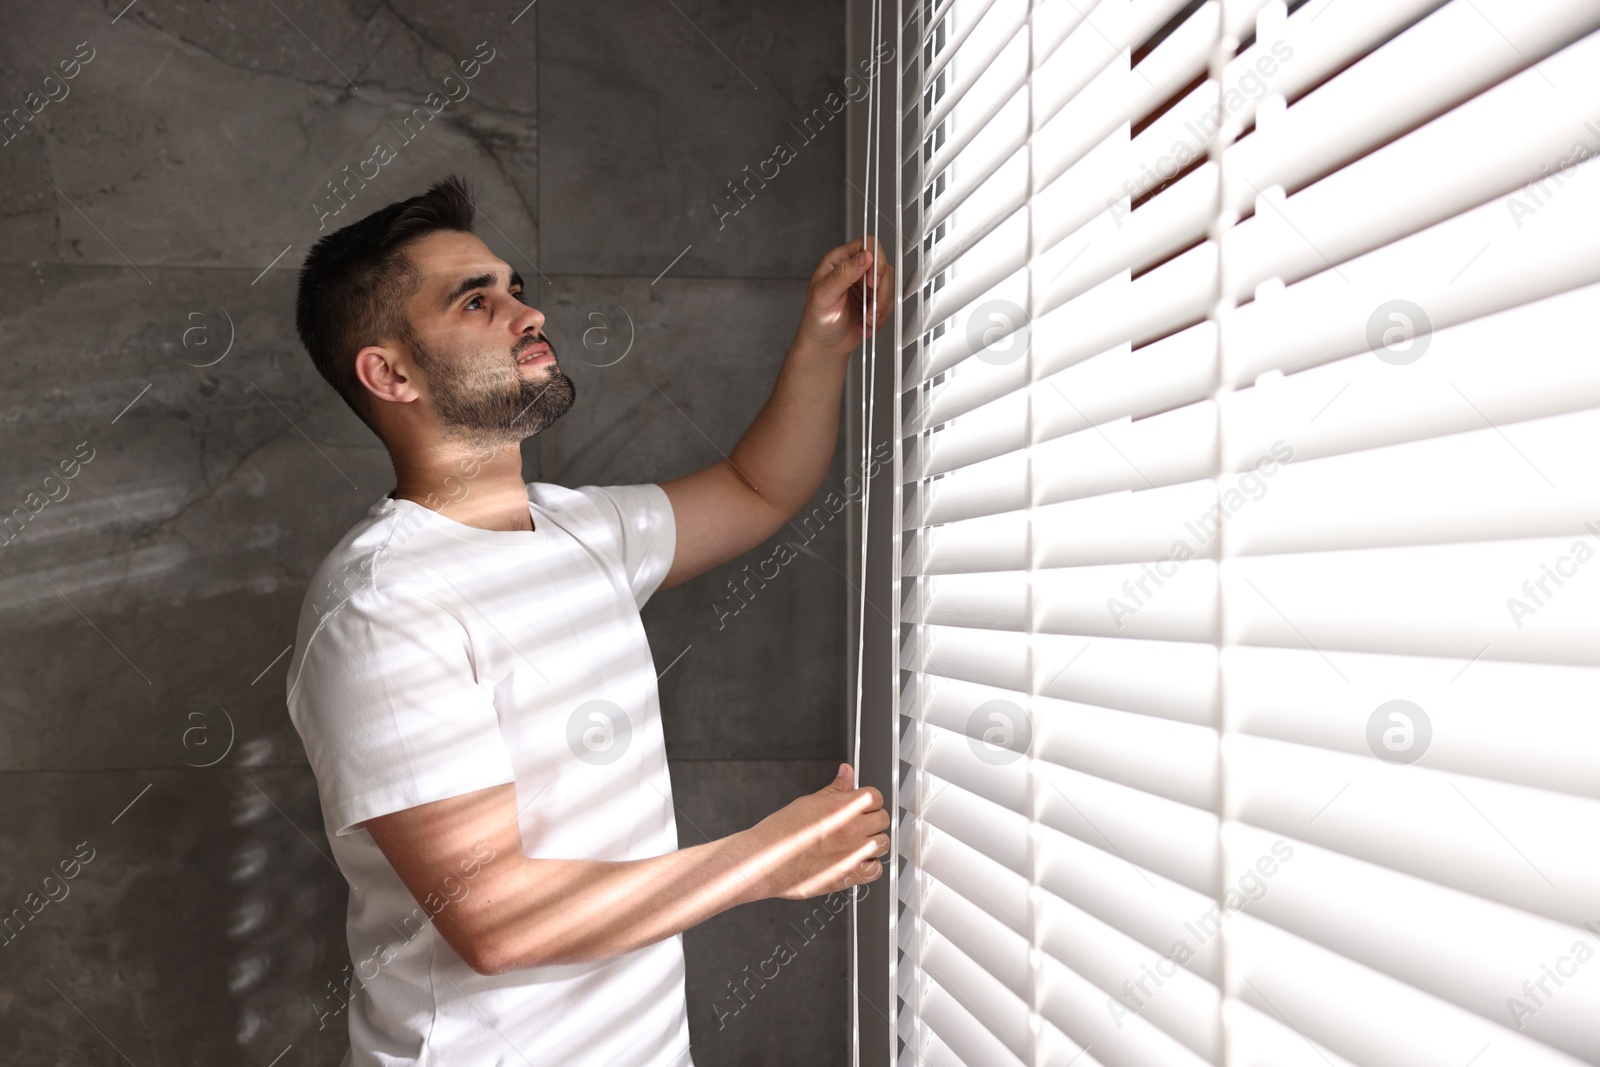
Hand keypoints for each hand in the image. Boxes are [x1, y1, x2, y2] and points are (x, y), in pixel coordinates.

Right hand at [734, 764, 889, 900]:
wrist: (766, 860)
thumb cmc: (781, 832)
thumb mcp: (809, 801)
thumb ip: (835, 788)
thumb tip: (847, 772)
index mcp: (843, 807)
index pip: (875, 796)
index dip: (869, 799)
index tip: (862, 804)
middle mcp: (852, 829)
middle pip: (883, 819)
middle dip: (873, 818)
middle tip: (860, 823)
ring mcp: (852, 854)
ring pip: (883, 843)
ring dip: (874, 841)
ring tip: (858, 842)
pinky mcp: (848, 876)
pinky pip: (876, 870)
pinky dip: (870, 866)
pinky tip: (858, 861)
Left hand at [791, 237, 894, 359]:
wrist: (824, 346)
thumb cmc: (817, 321)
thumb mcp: (824, 295)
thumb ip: (843, 273)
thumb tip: (864, 256)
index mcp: (838, 261)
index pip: (865, 245)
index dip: (875, 260)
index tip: (871, 283)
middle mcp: (853, 269)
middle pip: (882, 266)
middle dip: (879, 291)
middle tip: (870, 308)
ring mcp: (865, 284)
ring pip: (888, 285)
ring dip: (881, 307)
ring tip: (866, 321)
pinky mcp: (874, 300)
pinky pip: (890, 301)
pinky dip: (881, 317)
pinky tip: (867, 325)